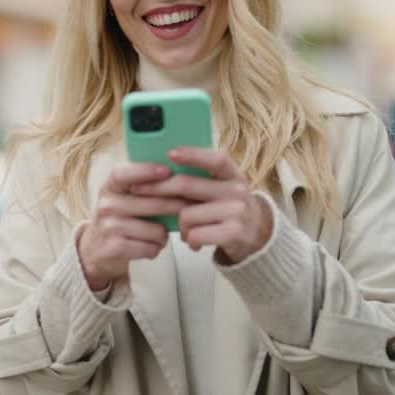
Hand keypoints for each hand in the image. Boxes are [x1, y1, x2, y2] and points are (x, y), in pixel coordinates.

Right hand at [77, 162, 188, 290]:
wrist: (95, 250)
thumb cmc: (119, 219)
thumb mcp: (122, 198)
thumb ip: (142, 186)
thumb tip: (179, 175)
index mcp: (109, 187)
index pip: (124, 173)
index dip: (146, 170)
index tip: (168, 171)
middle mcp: (106, 205)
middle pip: (154, 204)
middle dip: (177, 207)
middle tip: (190, 208)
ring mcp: (109, 227)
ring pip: (156, 230)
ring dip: (164, 235)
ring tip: (160, 235)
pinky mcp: (114, 248)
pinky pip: (150, 248)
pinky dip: (155, 249)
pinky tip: (151, 247)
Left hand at [129, 147, 272, 264]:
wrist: (255, 236)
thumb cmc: (227, 208)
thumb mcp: (221, 188)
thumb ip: (201, 179)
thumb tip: (161, 167)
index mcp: (233, 174)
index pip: (215, 159)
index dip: (193, 154)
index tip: (170, 153)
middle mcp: (237, 190)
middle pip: (188, 185)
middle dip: (158, 188)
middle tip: (138, 190)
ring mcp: (237, 211)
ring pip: (187, 214)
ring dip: (180, 225)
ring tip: (186, 230)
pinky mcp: (234, 232)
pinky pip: (196, 234)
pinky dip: (190, 240)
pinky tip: (194, 242)